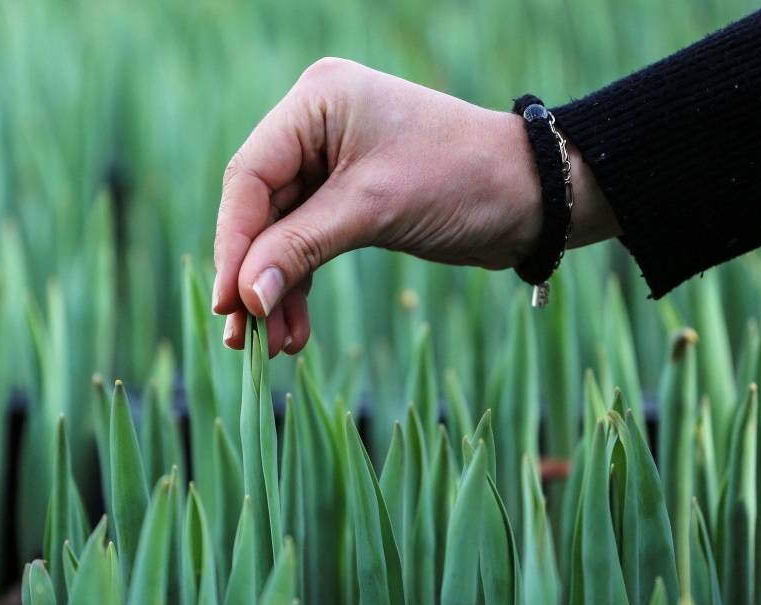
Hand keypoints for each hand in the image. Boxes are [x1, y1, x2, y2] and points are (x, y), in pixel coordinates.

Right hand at [212, 57, 617, 354]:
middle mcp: (318, 126)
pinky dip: (302, 285)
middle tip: (240, 336)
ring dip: (277, 291)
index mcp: (318, 102)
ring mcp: (334, 164)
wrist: (532, 197)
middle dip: (254, 275)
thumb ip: (302, 248)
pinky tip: (297, 331)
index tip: (228, 302)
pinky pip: (310, 244)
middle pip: (262, 210)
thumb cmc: (461, 179)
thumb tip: (246, 297)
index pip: (251, 176)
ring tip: (273, 346)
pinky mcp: (353, 199)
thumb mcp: (374, 209)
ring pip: (284, 234)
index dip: (234, 243)